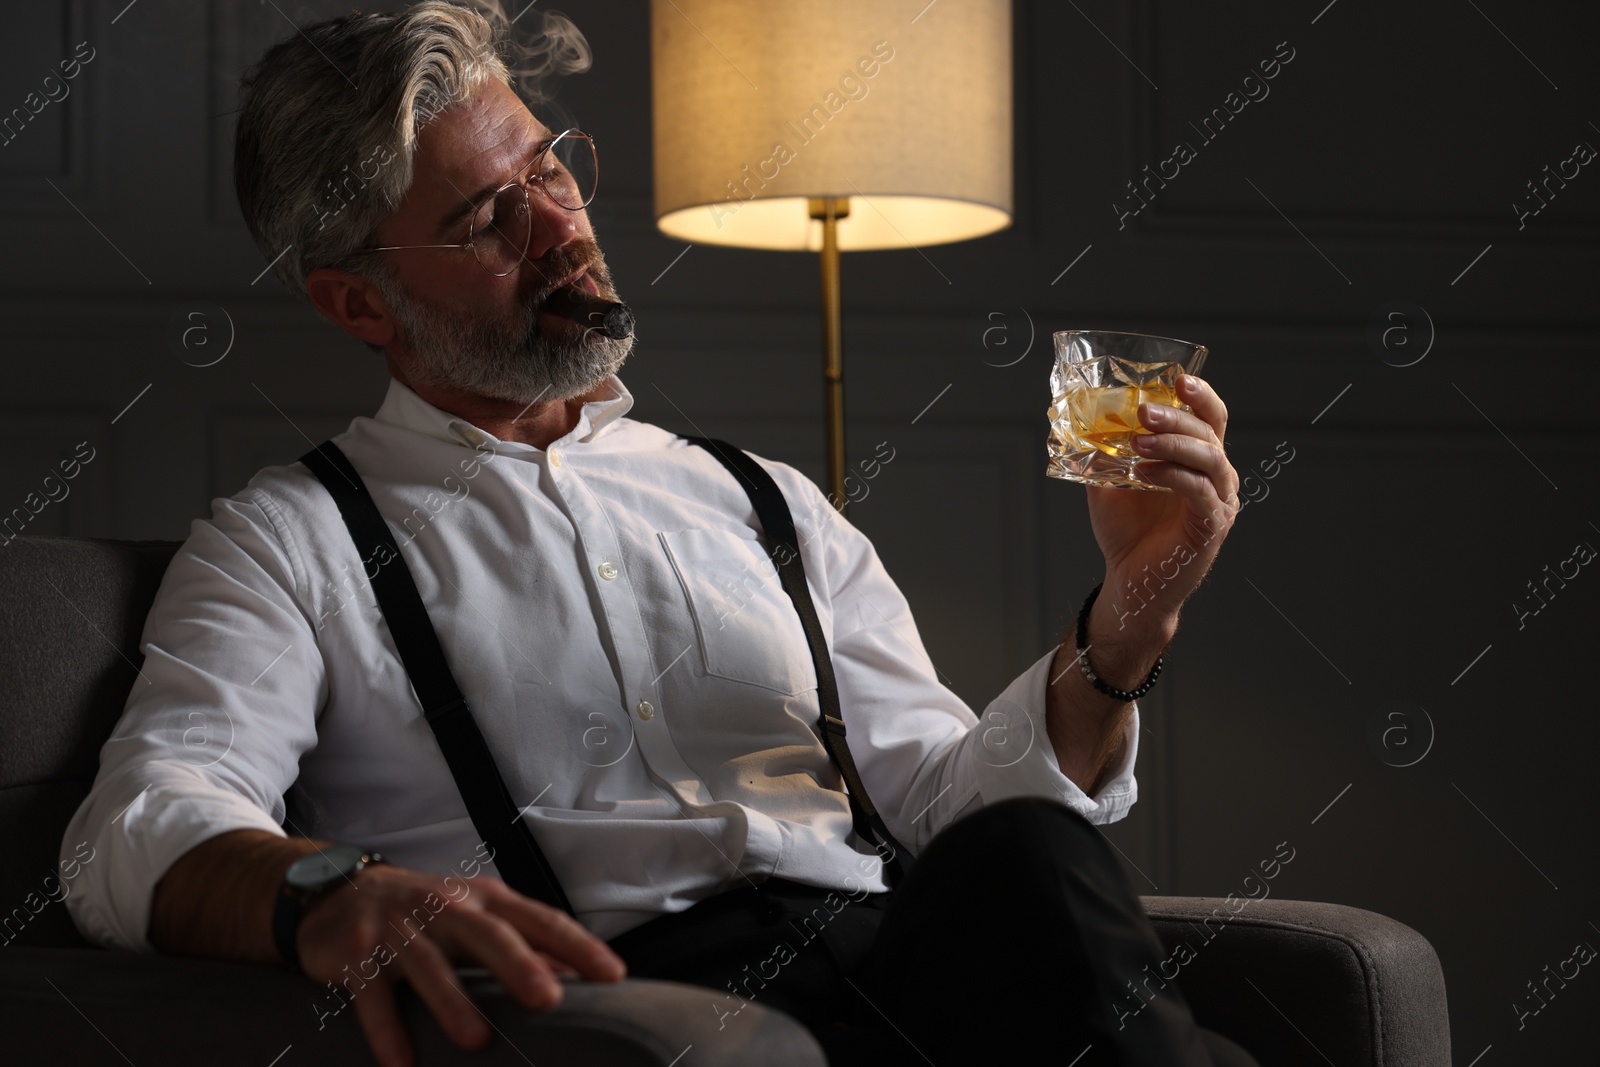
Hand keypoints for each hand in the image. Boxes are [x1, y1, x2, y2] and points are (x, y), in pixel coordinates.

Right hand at [297, 863, 625, 1066]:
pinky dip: (386, 1029)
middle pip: (488, 935)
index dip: (577, 945)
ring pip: (429, 966)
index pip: (539, 920)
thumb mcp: (475, 919)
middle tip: (550, 998)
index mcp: (484, 900)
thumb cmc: (424, 912)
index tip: (612, 975)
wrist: (337, 892)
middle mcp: (446, 908)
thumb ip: (522, 944)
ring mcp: (399, 928)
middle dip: (520, 966)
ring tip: (477, 1039)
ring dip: (453, 1002)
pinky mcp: (356, 953)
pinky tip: (401, 1062)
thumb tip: (572, 974)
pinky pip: (372, 995)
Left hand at [1085, 373, 1239, 630]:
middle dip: (1177, 416)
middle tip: (1144, 410)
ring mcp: (1219, 503)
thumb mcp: (1108, 485)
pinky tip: (1144, 471)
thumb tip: (1084, 423)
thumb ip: (1105, 454)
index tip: (1179, 379)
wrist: (1129, 583)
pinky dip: (1173, 475)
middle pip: (1210, 433)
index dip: (1201, 396)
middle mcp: (1217, 478)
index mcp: (1199, 462)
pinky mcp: (1212, 527)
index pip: (1210, 419)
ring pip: (1209, 459)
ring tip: (1139, 442)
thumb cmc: (1127, 534)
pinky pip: (1200, 492)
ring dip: (1173, 443)